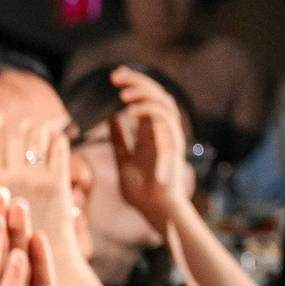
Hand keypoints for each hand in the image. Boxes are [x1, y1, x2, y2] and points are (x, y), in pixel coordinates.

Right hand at [0, 111, 77, 245]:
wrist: (45, 260)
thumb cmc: (12, 241)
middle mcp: (15, 179)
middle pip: (15, 139)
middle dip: (19, 128)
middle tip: (22, 122)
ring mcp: (39, 180)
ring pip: (38, 142)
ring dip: (38, 131)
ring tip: (40, 128)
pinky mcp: (60, 184)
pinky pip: (60, 154)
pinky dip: (58, 142)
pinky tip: (59, 138)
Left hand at [106, 66, 189, 229]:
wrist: (155, 211)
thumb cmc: (142, 192)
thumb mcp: (123, 159)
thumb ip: (119, 139)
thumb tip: (111, 118)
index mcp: (152, 133)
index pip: (147, 99)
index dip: (134, 84)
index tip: (115, 77)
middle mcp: (164, 131)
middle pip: (157, 94)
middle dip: (137, 81)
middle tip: (116, 74)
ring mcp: (170, 136)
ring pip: (163, 101)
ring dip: (143, 92)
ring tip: (122, 92)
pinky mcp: (173, 144)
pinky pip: (164, 118)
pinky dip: (147, 109)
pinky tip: (128, 110)